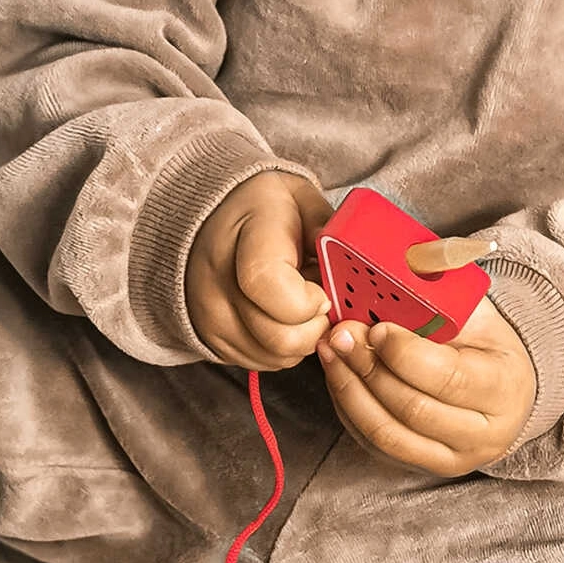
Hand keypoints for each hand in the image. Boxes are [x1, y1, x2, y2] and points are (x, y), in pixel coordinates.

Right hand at [186, 171, 331, 369]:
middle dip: (316, 325)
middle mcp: (218, 282)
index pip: (269, 286)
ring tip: (298, 304)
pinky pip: (264, 363)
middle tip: (321, 300)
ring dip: (302, 339)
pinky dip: (283, 348)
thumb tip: (357, 263)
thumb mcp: (301, 199)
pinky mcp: (212, 340)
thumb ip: (330, 231)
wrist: (207, 219)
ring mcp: (211, 316)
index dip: (308, 300)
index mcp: (247, 238)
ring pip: (276, 357)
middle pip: (280, 337)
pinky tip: (282, 317)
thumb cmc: (261, 209)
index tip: (321, 289)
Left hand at [316, 293, 536, 475]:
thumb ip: (440, 292)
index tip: (376, 327)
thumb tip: (397, 263)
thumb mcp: (475, 311)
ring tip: (330, 351)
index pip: (448, 377)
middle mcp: (484, 434)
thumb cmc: (484, 344)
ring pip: (387, 433)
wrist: (502, 390)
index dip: (404, 354)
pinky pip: (374, 444)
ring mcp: (452, 458)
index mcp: (503, 388)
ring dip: (349, 389)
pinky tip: (337, 376)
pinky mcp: (420, 466)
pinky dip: (348, 408)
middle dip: (368, 368)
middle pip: (412, 408)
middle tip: (340, 334)